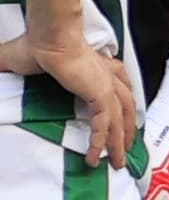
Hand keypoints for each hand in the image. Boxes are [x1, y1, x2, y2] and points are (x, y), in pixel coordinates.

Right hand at [0, 27, 137, 169]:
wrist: (47, 39)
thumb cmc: (34, 46)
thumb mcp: (18, 61)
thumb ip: (7, 70)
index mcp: (95, 65)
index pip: (117, 83)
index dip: (121, 101)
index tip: (123, 118)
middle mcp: (106, 76)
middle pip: (125, 106)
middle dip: (127, 129)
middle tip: (126, 149)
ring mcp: (105, 86)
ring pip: (119, 120)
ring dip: (119, 142)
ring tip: (118, 161)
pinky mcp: (100, 95)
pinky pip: (104, 124)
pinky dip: (101, 141)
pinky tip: (96, 156)